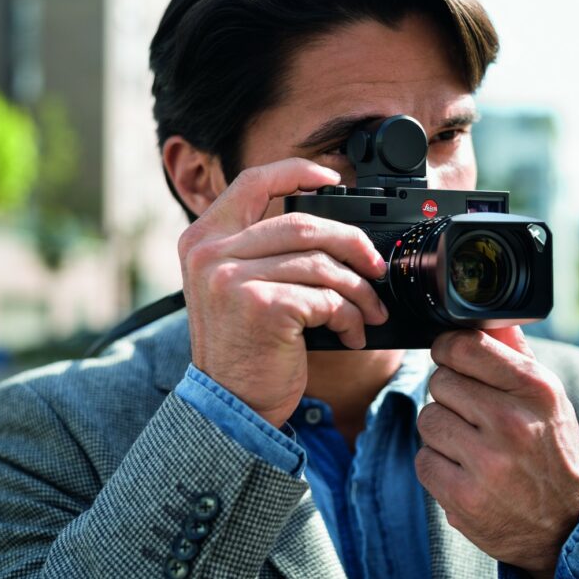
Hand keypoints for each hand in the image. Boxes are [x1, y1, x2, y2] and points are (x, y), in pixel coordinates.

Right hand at [177, 158, 388, 427]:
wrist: (230, 406)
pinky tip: (352, 333)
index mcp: (203, 238)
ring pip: (321, 264)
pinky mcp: (261, 306)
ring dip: (359, 290)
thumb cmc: (243, 348)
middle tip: (375, 266)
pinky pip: (326, 298)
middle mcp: (210, 253)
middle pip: (303, 224)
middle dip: (352, 243)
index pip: (253, 181)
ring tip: (370, 311)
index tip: (333, 179)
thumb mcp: (235, 287)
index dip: (297, 171)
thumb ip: (262, 249)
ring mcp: (232, 278)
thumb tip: (331, 228)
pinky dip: (350, 316)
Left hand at [415, 327, 578, 577]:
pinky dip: (437, 465)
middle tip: (472, 413)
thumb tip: (486, 317)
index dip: (448, 349)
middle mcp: (512, 423)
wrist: (564, 523)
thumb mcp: (546, 396)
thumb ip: (515, 353)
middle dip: (449, 395)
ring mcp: (487, 463)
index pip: (465, 347)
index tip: (450, 358)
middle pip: (440, 381)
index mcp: (535, 389)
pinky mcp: (463, 497)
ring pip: (427, 419)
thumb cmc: (549, 447)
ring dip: (441, 430)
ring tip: (470, 443)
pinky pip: (423, 459)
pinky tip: (464, 470)